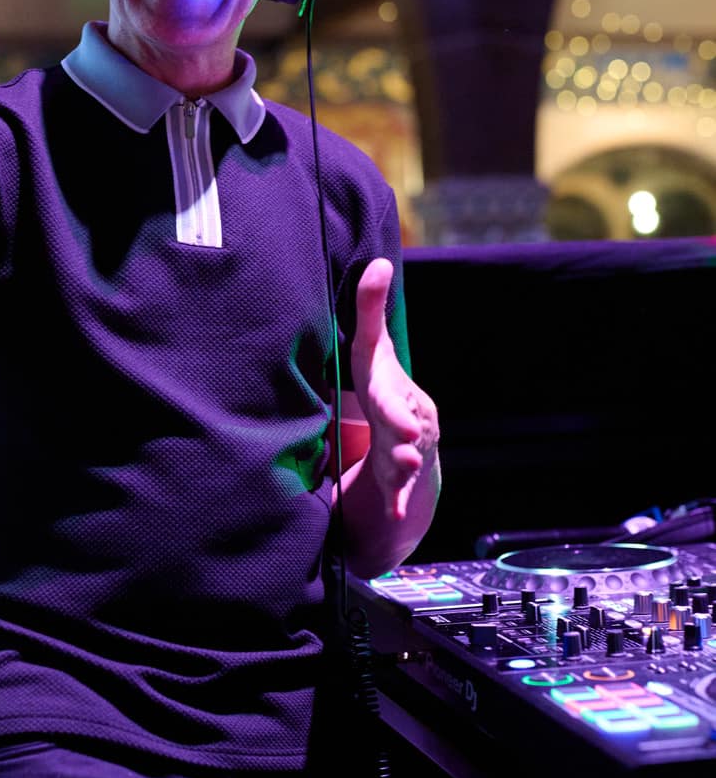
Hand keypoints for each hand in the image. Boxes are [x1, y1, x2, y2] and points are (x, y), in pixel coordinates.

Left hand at [350, 257, 439, 520]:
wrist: (405, 441)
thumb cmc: (382, 389)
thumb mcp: (372, 352)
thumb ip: (371, 311)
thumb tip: (378, 261)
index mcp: (395, 390)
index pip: (390, 387)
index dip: (394, 395)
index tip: (400, 398)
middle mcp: (407, 421)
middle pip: (405, 422)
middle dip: (404, 424)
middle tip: (406, 431)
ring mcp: (404, 452)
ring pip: (406, 457)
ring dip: (404, 462)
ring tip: (402, 463)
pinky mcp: (397, 479)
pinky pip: (399, 492)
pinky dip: (398, 503)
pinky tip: (396, 516)